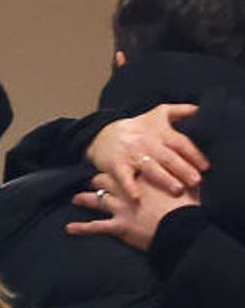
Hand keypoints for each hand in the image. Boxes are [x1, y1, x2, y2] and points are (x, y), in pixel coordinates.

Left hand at [68, 172, 198, 250]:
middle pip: (106, 180)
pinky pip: (95, 227)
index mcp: (144, 179)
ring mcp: (121, 208)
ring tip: (74, 198)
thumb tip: (190, 168)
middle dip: (97, 179)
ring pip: (97, 200)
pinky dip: (81, 228)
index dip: (118, 166)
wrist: (183, 226)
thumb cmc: (188, 206)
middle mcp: (128, 191)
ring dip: (84, 199)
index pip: (126, 168)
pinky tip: (69, 229)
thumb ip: (181, 175)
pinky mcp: (119, 226)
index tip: (112, 162)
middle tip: (90, 178)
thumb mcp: (188, 185)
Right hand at [86, 104, 205, 199]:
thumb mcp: (158, 114)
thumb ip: (180, 110)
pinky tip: (136, 198)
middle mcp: (147, 143)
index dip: (194, 154)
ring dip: (164, 179)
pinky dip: (129, 187)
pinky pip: (124, 177)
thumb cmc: (137, 128)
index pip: (180, 143)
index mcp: (160, 132)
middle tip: (196, 181)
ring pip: (150, 167)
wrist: (102, 134)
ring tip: (177, 190)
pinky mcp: (116, 165)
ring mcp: (131, 155)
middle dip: (183, 169)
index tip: (205, 167)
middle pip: (168, 157)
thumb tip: (200, 109)